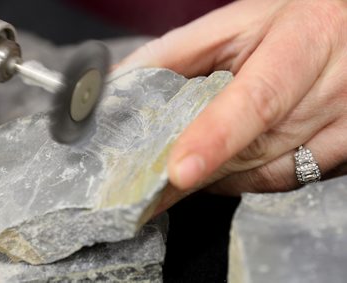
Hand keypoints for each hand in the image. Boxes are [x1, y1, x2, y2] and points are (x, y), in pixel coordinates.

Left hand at [120, 0, 346, 211]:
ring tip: (192, 163)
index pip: (257, 99)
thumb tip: (120, 79)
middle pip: (257, 148)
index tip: (180, 171)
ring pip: (271, 173)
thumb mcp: (235, 24)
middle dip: (201, 168)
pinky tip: (232, 162)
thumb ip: (176, 52)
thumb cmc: (291, 22)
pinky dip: (251, 178)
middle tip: (155, 185)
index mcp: (306, 40)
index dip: (216, 137)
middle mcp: (335, 86)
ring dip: (223, 175)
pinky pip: (290, 180)